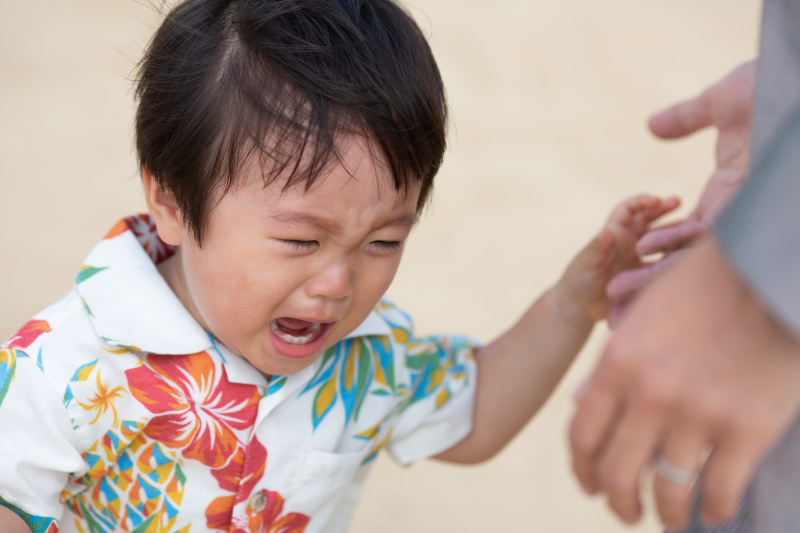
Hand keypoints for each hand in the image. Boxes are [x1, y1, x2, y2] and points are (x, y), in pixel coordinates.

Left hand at [557, 195, 678, 327]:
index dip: (642, 202)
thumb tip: (606, 231)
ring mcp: (637, 256)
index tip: (657, 200)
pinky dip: (676, 254)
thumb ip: (598, 247)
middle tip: (679, 201)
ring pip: (659, 237)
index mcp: (613, 233)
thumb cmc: (578, 280)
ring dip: (673, 229)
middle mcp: (627, 241)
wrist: (580, 306)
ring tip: (692, 223)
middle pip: (647, 218)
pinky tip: (691, 252)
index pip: (628, 210)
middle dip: (662, 208)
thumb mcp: (588, 262)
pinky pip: (663, 260)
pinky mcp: (644, 273)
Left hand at [570, 237, 799, 528]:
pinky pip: (719, 490)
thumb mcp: (643, 315)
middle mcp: (649, 393)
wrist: (768, 268)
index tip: (590, 487)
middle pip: (617, 471)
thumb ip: (613, 362)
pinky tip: (715, 512)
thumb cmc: (703, 285)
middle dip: (617, 502)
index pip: (582, 435)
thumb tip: (580, 404)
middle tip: (627, 513)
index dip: (582, 470)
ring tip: (672, 521)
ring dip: (666, 515)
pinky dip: (714, 510)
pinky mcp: (747, 428)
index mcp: (618, 362)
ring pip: (668, 491)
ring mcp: (698, 413)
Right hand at [606, 61, 754, 327]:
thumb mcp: (720, 103)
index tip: (628, 269)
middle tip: (615, 311)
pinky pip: (706, 244)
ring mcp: (744, 220)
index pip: (685, 237)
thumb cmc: (775, 89)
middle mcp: (737, 218)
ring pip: (690, 263)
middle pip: (684, 263)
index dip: (656, 254)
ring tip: (615, 299)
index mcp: (730, 198)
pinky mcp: (748, 218)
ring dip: (651, 281)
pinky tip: (643, 257)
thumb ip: (685, 118)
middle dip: (648, 289)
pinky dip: (672, 253)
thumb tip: (651, 126)